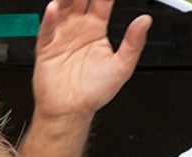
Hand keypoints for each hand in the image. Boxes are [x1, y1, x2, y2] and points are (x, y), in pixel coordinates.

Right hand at [33, 0, 150, 120]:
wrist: (70, 111)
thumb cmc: (93, 93)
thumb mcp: (122, 67)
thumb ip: (134, 43)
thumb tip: (145, 21)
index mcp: (96, 31)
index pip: (101, 3)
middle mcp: (78, 30)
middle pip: (80, 1)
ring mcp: (61, 37)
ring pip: (63, 9)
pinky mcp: (46, 48)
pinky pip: (47, 30)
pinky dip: (49, 19)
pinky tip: (54, 8)